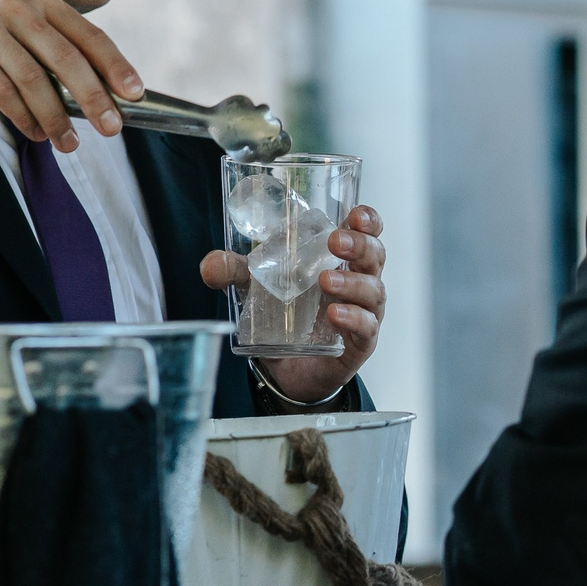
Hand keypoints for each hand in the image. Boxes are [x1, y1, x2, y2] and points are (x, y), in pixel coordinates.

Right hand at [0, 0, 141, 151]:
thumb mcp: (31, 52)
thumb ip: (66, 67)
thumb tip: (114, 102)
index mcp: (43, 4)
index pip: (88, 35)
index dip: (115, 65)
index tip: (135, 95)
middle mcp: (15, 8)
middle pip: (64, 57)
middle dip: (93, 97)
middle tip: (112, 129)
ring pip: (32, 78)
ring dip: (55, 117)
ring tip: (69, 144)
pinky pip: (1, 91)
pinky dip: (24, 117)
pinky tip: (36, 134)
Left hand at [199, 205, 385, 404]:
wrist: (288, 371)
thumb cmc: (285, 317)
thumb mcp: (256, 289)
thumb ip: (235, 272)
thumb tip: (210, 266)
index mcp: (342, 260)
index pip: (368, 232)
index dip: (368, 220)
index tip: (356, 215)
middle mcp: (359, 282)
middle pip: (376, 255)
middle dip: (359, 245)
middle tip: (334, 242)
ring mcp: (364, 313)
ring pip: (373, 290)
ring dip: (352, 282)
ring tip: (324, 280)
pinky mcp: (359, 343)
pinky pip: (367, 327)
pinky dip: (353, 318)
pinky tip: (334, 313)